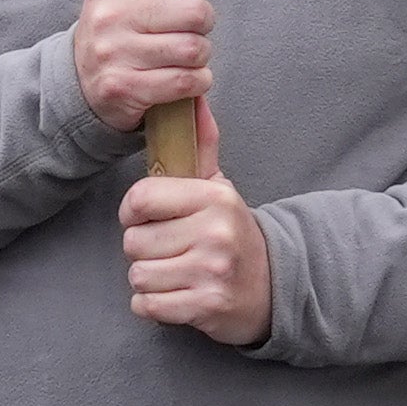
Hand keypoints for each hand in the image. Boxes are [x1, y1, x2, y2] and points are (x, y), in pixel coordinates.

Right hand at [74, 0, 213, 135]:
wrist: (81, 81)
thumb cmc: (120, 24)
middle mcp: (109, 12)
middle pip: (193, 11)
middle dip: (203, 22)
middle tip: (189, 27)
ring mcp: (114, 52)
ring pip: (194, 49)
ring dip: (200, 56)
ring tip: (182, 54)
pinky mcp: (124, 87)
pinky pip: (186, 81)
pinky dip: (196, 82)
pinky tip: (182, 77)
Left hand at [121, 111, 273, 346]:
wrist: (273, 287)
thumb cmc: (231, 234)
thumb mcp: (220, 188)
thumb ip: (202, 144)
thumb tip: (194, 98)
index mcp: (214, 197)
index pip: (140, 198)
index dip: (134, 211)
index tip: (149, 218)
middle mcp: (215, 232)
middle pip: (134, 241)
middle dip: (145, 250)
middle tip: (172, 251)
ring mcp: (212, 271)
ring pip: (139, 275)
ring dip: (150, 280)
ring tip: (176, 273)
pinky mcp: (207, 306)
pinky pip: (147, 306)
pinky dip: (153, 306)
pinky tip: (176, 297)